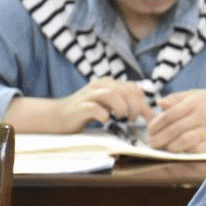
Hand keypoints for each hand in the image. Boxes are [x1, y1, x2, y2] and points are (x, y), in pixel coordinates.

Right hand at [4, 77, 151, 133]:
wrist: (56, 116)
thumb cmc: (85, 112)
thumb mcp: (107, 105)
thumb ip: (124, 102)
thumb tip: (146, 110)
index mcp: (109, 84)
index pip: (134, 89)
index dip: (144, 103)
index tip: (148, 118)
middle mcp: (100, 86)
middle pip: (126, 90)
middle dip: (135, 106)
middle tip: (133, 119)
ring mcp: (88, 95)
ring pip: (112, 94)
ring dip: (122, 107)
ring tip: (122, 118)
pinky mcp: (79, 107)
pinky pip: (95, 108)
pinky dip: (104, 115)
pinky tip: (106, 121)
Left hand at [147, 89, 205, 152]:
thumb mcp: (199, 95)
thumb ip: (178, 98)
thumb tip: (159, 104)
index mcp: (196, 102)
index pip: (169, 115)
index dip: (155, 125)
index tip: (149, 131)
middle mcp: (203, 116)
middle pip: (174, 129)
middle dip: (159, 138)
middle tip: (152, 143)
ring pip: (184, 141)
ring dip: (170, 147)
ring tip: (163, 149)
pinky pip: (196, 150)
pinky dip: (185, 152)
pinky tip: (179, 152)